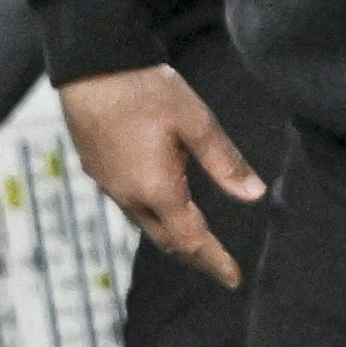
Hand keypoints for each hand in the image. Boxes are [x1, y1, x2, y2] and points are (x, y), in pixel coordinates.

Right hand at [57, 62, 262, 287]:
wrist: (90, 67)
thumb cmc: (146, 91)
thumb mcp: (196, 121)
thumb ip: (225, 161)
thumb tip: (255, 195)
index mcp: (157, 189)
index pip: (191, 239)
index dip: (215, 261)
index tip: (234, 279)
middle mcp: (129, 195)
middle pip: (165, 240)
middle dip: (194, 257)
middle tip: (218, 267)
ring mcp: (108, 184)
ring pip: (145, 224)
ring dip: (172, 237)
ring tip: (193, 241)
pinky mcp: (96, 169)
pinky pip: (128, 205)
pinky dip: (152, 216)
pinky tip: (160, 203)